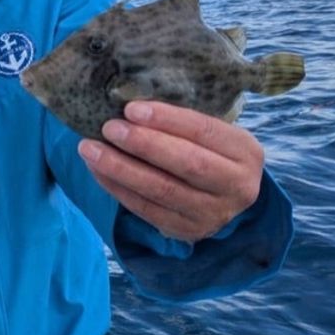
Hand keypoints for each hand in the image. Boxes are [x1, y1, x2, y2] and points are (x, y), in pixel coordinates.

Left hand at [78, 101, 263, 242]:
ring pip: (161, 190)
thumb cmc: (208, 150)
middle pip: (186, 164)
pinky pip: (145, 208)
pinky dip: (117, 187)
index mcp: (245, 152)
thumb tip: (129, 103)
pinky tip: (96, 169)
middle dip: (143, 144)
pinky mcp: (185, 230)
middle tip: (109, 128)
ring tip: (89, 149)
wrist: (223, 195)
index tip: (131, 108)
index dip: (166, 119)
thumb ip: (180, 121)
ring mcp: (212, 213)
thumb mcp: (211, 132)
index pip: (204, 131)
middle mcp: (236, 186)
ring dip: (120, 168)